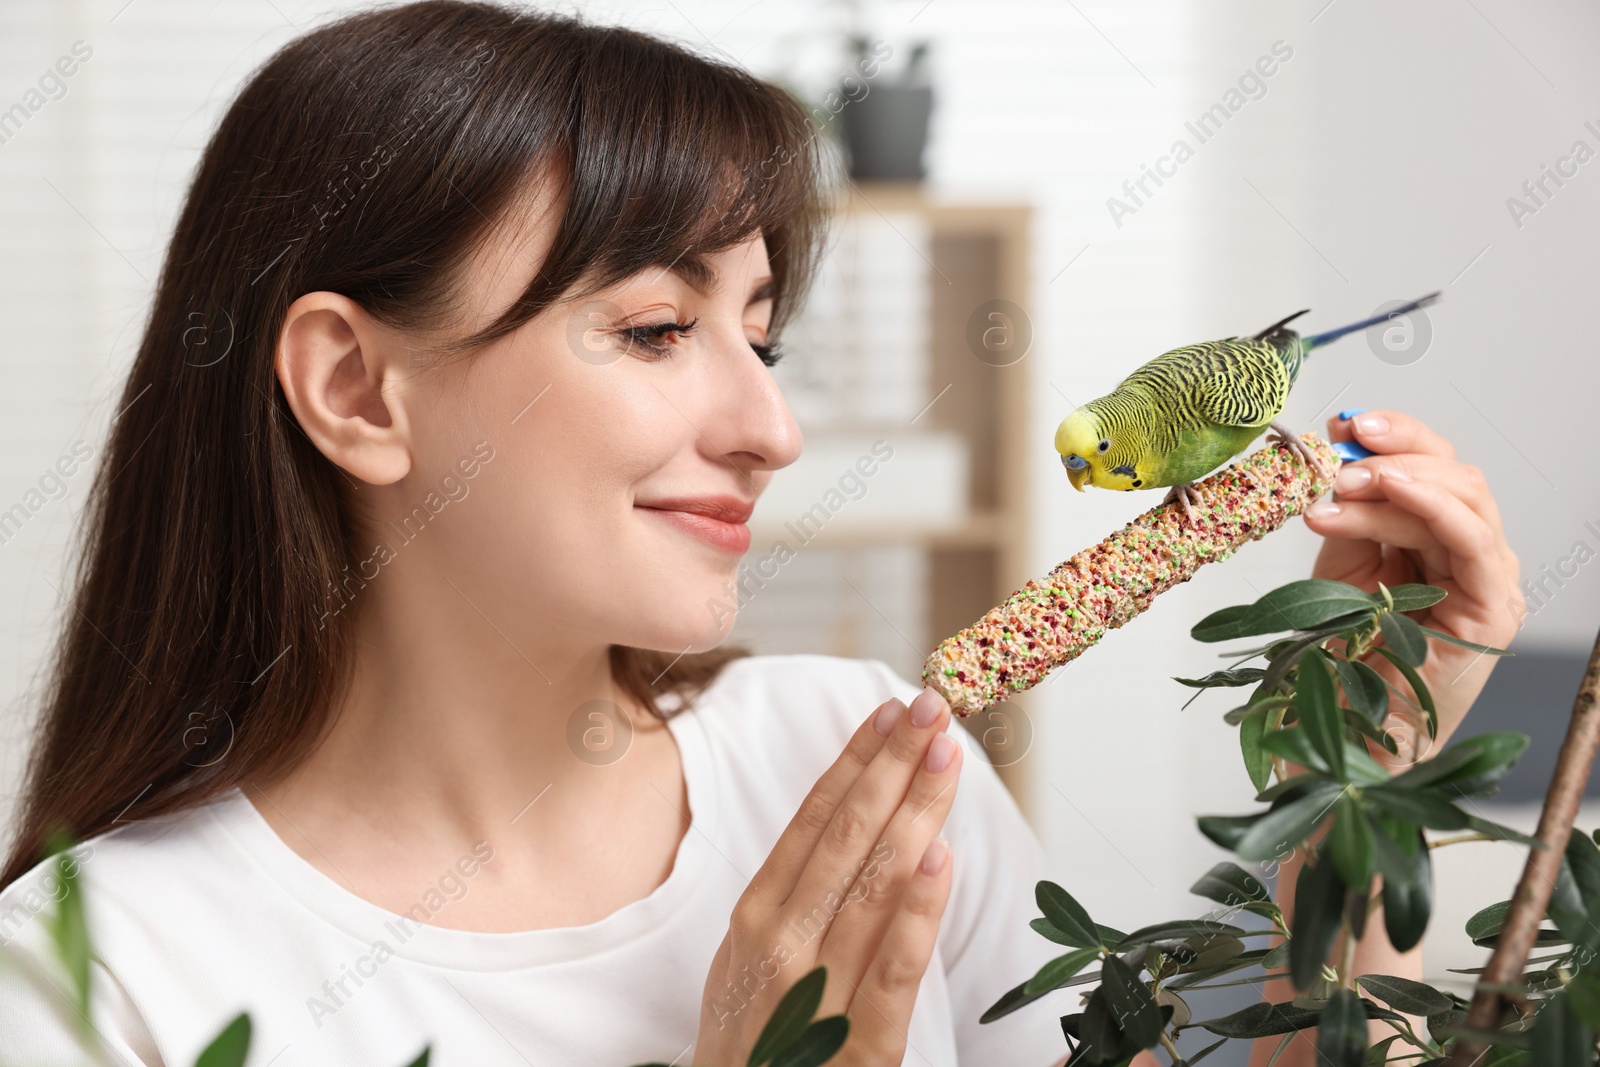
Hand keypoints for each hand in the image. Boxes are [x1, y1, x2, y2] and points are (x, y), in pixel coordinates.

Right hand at [693, 688, 963, 1065]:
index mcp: (756, 916)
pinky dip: (918, 912)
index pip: (813, 820)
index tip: (890, 712)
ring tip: (947, 755)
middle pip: (847, 836)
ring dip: (915, 811)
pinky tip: (943, 859)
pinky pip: (894, 968)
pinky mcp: (860, 1044)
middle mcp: (782, 942)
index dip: (855, 761)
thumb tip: (840, 824)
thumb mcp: (746, 960)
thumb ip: (788, 898)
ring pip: (874, 883)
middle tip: (932, 708)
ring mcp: (818, 990)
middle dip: (892, 765)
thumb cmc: (748, 1042)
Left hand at [1302, 409, 1523, 760]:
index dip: (1392, 435)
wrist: (1342, 734)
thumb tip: (1337, 447)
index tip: (1341, 422)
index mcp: (1434, 541)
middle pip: (1454, 473)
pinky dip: (1430, 505)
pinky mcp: (1494, 609)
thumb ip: (1350, 510)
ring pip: (1463, 498)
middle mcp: (1469, 556)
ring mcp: (1487, 581)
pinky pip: (1473, 539)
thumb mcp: (1339, 565)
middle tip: (1338, 451)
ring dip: (1399, 478)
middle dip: (1394, 450)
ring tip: (1342, 482)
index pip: (1430, 467)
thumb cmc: (1340, 658)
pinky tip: (1385, 491)